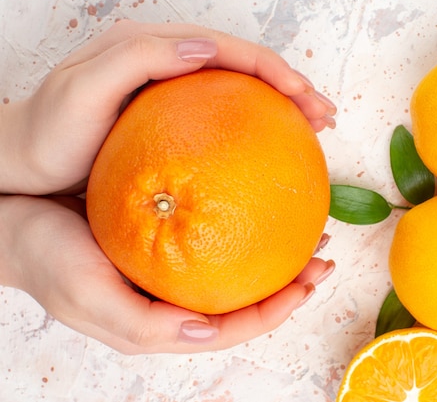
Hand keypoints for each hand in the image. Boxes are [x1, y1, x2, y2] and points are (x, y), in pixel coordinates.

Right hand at [0, 195, 333, 353]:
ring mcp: (176, 263)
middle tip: (323, 249)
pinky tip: (257, 185)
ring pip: (238, 260)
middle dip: (292, 277)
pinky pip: (216, 226)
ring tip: (306, 221)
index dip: (281, 307)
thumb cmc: (49, 261)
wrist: (17, 220)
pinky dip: (243, 212)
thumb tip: (210, 332)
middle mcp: (179, 295)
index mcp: (167, 319)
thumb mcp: (89, 297)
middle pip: (248, 293)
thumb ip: (148, 325)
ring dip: (277, 244)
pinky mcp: (169, 233)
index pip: (237, 325)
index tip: (315, 278)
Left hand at [1, 20, 335, 194]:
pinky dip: (253, 128)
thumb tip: (208, 48)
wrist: (18, 163)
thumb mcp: (82, 91)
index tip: (306, 98)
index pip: (228, 50)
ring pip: (238, 92)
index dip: (274, 70)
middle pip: (243, 68)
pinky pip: (221, 117)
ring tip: (312, 131)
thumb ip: (140, 60)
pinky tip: (269, 150)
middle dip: (290, 88)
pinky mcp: (168, 119)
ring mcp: (169, 91)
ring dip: (279, 108)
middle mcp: (166, 62)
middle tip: (324, 116)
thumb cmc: (46, 133)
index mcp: (152, 47)